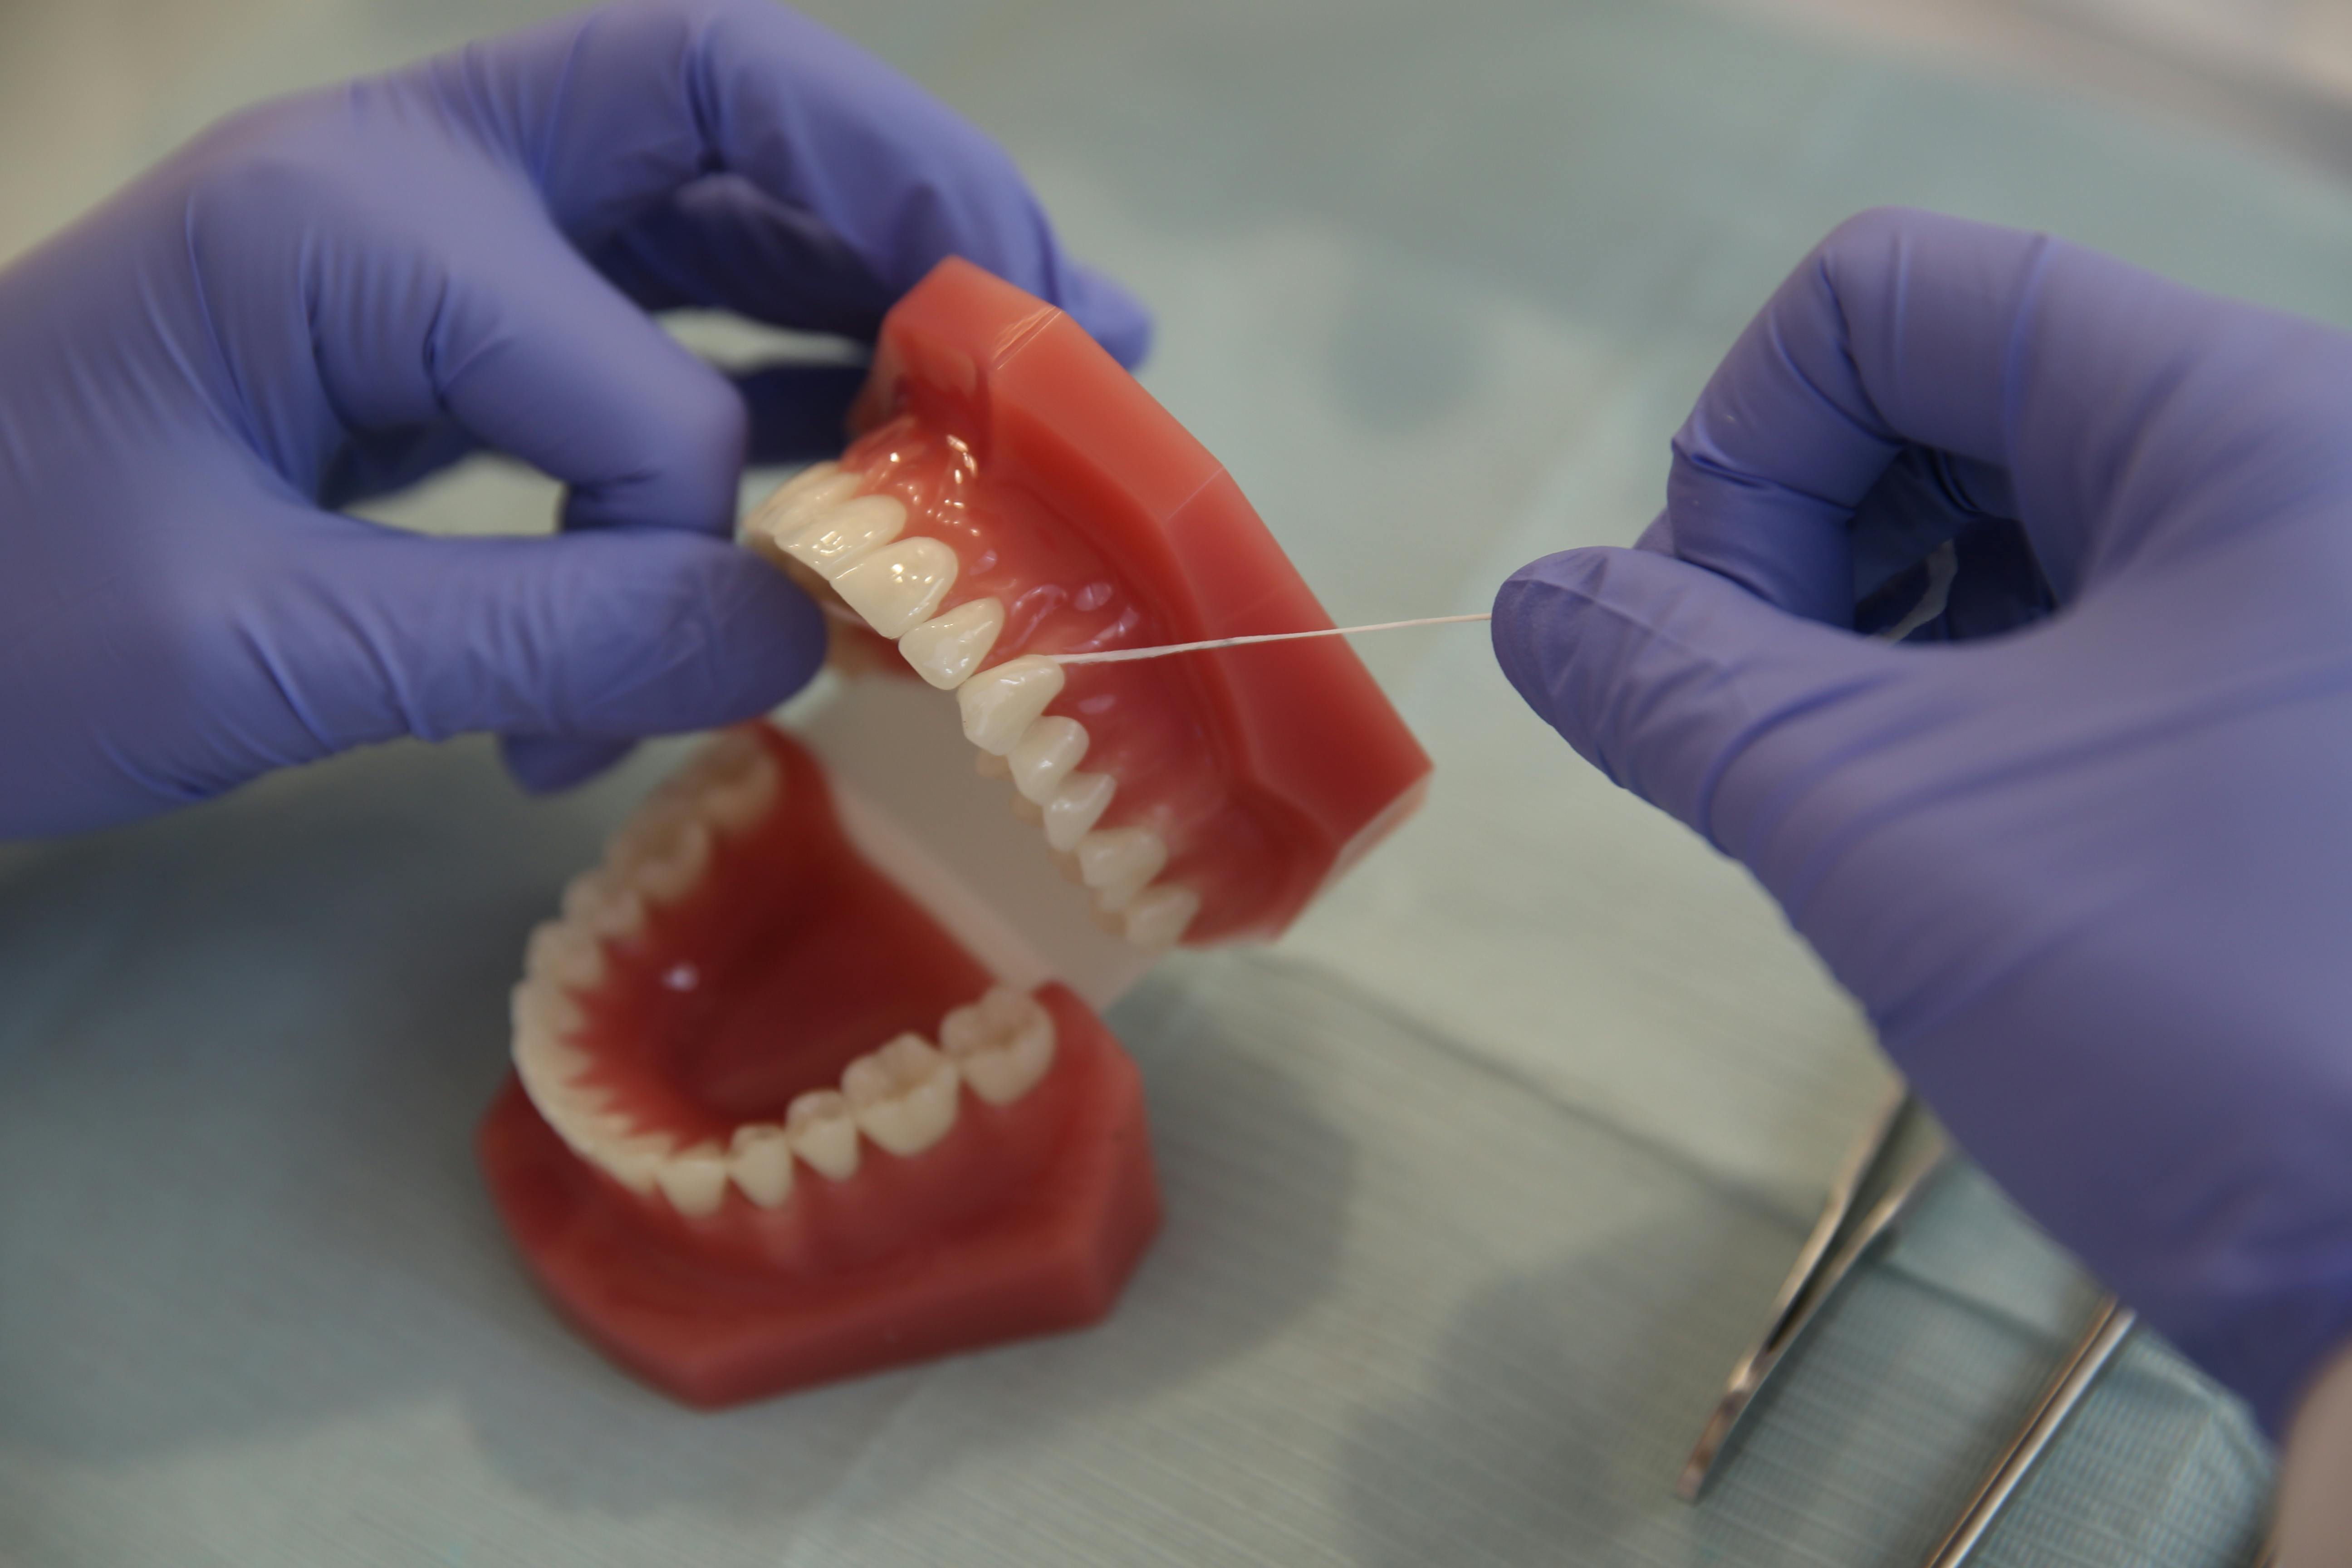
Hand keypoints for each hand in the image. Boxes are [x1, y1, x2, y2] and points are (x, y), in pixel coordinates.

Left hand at [0, 0, 1148, 835]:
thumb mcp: (255, 649)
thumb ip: (545, 643)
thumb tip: (803, 643)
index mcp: (358, 221)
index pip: (630, 380)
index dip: (692, 538)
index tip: (671, 673)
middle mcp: (418, 180)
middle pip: (729, 104)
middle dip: (921, 205)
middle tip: (1069, 325)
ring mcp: (437, 237)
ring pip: (716, 190)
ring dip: (882, 268)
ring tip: (1031, 354)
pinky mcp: (444, 320)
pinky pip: (660, 304)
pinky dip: (779, 370)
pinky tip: (869, 441)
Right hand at [1493, 208, 2351, 1435]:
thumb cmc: (2211, 1026)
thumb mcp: (1884, 828)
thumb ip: (1673, 684)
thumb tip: (1529, 602)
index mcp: (2233, 418)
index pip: (1883, 300)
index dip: (1741, 453)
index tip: (1730, 648)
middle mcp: (2296, 462)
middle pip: (1940, 394)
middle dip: (1799, 551)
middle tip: (1770, 733)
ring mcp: (2309, 586)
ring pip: (2002, 511)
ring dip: (1870, 637)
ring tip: (1864, 800)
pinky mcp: (2300, 699)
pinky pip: (2080, 615)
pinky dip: (1960, 692)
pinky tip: (1944, 821)